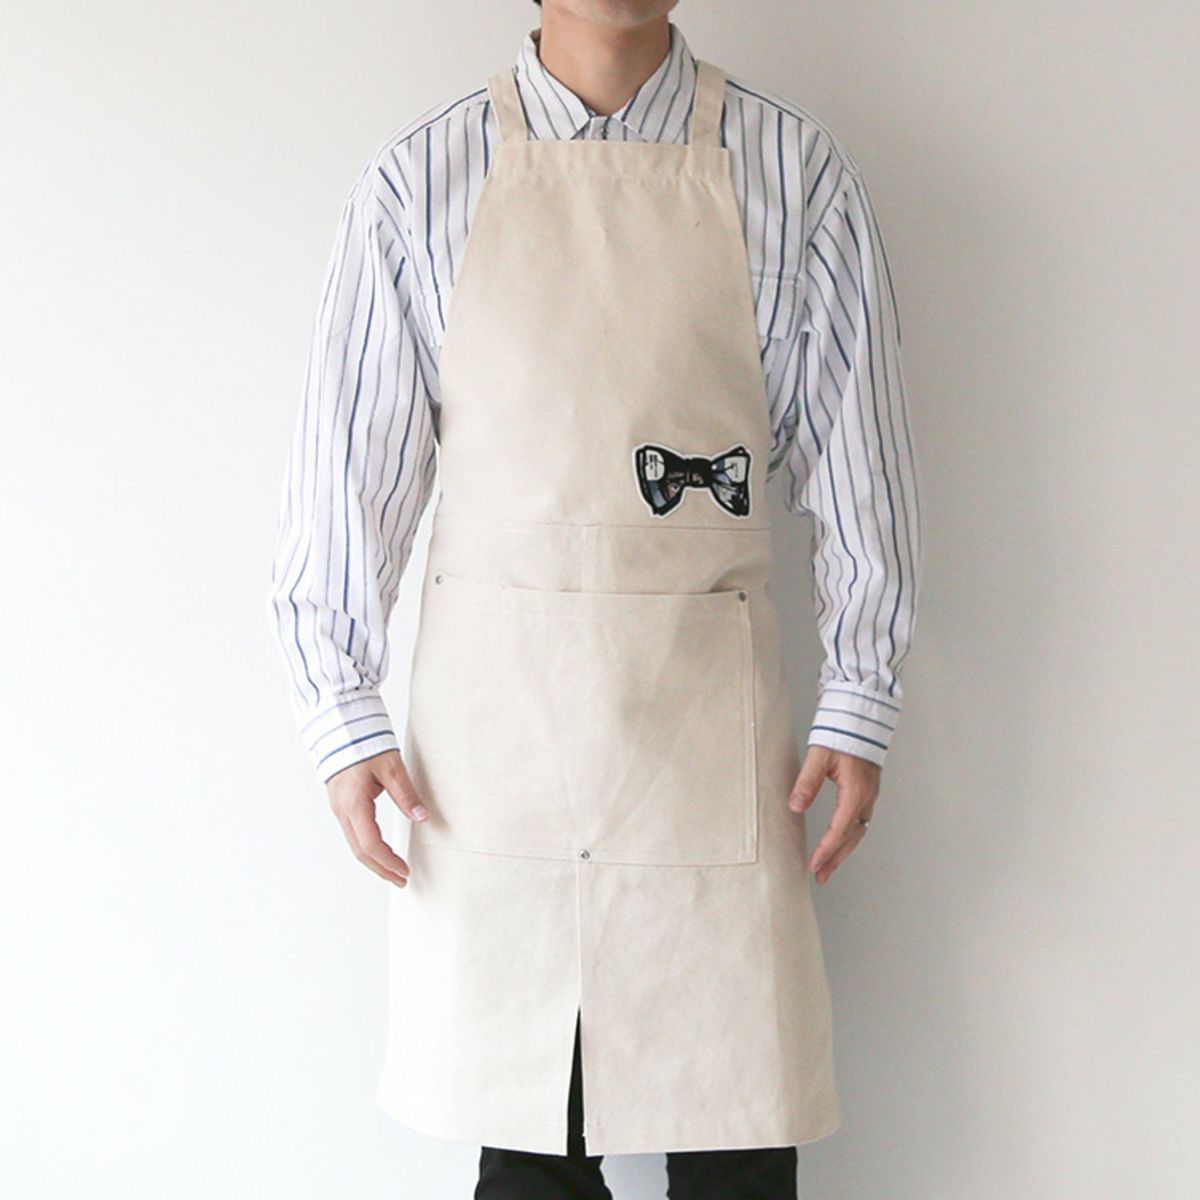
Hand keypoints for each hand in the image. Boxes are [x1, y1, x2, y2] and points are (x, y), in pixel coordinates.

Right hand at [326, 749, 430, 886]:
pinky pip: (352, 833)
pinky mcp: (340, 802)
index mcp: (353, 804)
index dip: (388, 862)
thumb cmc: (364, 742)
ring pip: (354, 844)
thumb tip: (423, 817)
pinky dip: (367, 847)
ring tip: (393, 870)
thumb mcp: (390, 767)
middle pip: (360, 851)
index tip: (405, 872)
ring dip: (373, 861)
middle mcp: (342, 810)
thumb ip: (406, 794)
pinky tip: (379, 850)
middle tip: (401, 879)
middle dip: (381, 869)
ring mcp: (338, 807)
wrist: (340, 725)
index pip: (370, 845)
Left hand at [788, 745, 880, 885]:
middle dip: (835, 859)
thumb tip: (795, 806)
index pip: (839, 829)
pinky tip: (838, 842)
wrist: (861, 716)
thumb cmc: (841, 732)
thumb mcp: (819, 756)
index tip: (813, 865)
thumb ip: (807, 782)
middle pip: (851, 838)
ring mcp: (869, 795)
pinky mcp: (867, 790)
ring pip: (858, 831)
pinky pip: (860, 821)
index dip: (826, 850)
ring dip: (843, 851)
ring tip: (827, 867)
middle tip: (820, 877)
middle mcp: (866, 797)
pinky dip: (848, 837)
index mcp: (855, 791)